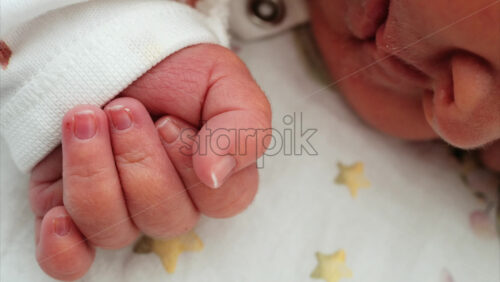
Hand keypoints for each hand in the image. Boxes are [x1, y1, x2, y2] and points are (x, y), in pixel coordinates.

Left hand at [29, 44, 271, 279]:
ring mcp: (118, 207)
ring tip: (85, 119)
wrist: (117, 44)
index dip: (189, 164)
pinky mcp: (69, 207)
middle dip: (140, 159)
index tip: (168, 121)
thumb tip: (215, 175)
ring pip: (114, 230)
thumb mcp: (225, 81)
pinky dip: (64, 250)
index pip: (219, 201)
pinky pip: (69, 260)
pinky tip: (59, 218)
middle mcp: (168, 200)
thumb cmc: (177, 68)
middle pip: (165, 219)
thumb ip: (242, 126)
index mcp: (212, 178)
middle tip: (124, 109)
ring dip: (96, 173)